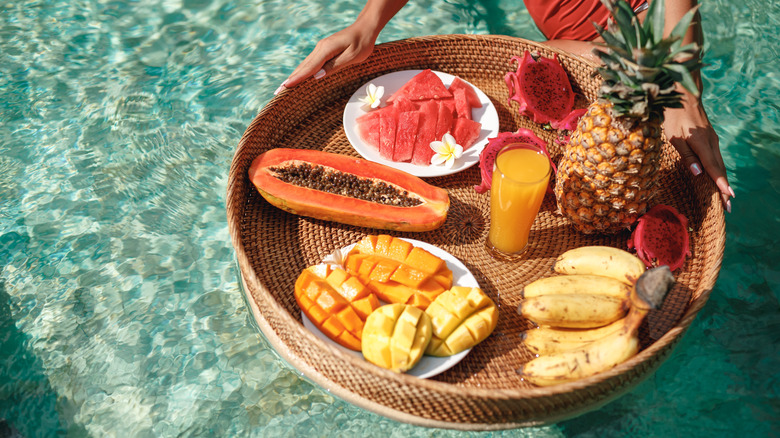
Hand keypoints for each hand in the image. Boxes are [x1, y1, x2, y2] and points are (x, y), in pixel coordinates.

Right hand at [274, 24, 377, 94]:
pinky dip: (302, 71)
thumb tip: (316, 76)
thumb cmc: (361, 44)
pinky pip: (310, 63)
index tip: (285, 87)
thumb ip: (334, 66)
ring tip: (283, 87)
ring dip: (294, 76)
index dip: (297, 79)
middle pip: (303, 67)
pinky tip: (297, 77)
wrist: (364, 29)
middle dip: (290, 79)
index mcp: (326, 50)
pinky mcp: (323, 50)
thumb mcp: (351, 57)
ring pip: (305, 65)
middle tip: (278, 91)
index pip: (309, 68)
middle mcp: (320, 48)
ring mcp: (320, 48)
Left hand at [664, 91, 733, 211]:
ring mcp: (713, 141)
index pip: (713, 168)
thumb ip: (687, 156)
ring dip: (723, 181)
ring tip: (725, 198)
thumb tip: (699, 173)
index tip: (727, 198)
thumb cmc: (674, 117)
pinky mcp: (710, 139)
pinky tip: (717, 179)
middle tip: (728, 207)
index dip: (720, 185)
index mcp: (702, 144)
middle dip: (724, 189)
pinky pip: (716, 159)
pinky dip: (719, 171)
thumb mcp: (675, 138)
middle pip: (720, 169)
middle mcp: (711, 143)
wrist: (684, 98)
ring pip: (720, 164)